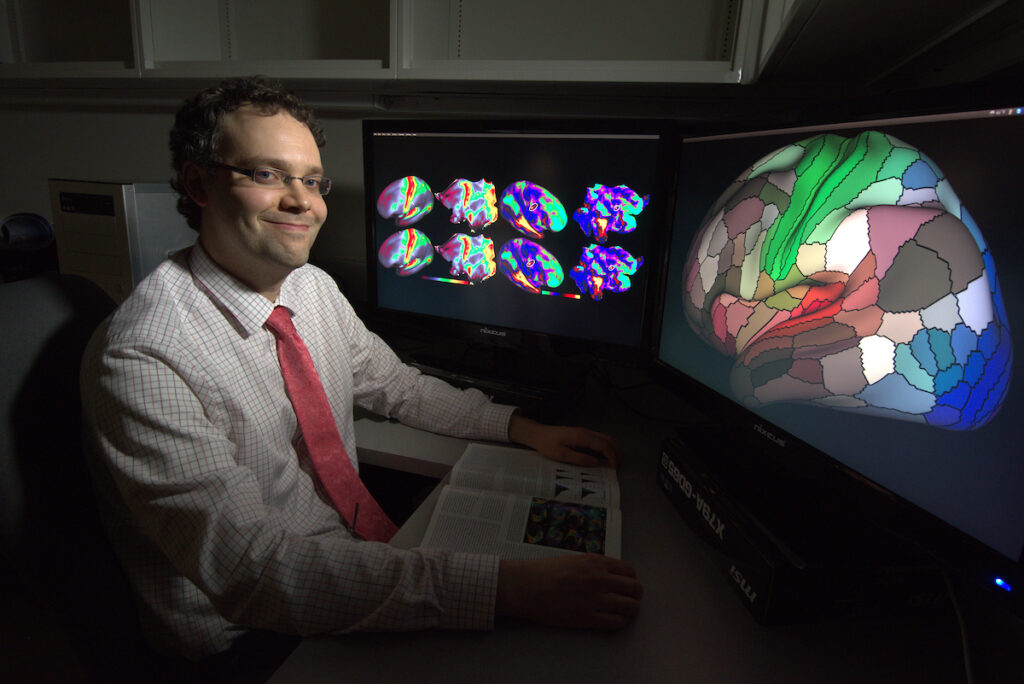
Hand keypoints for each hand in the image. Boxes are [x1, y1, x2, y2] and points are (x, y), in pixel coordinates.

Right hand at [496, 554, 642, 629]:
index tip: (628, 585)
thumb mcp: (574, 559)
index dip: (631, 580)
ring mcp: (594, 599)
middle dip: (635, 595)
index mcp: (596, 562)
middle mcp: (599, 579)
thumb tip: (611, 576)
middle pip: (634, 589)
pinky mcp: (587, 617)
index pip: (629, 571)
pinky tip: (614, 620)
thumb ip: (594, 567)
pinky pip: (615, 622)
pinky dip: (620, 622)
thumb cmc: (544, 573)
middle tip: (630, 599)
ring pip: (630, 607)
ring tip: (624, 611)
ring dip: (630, 610)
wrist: (525, 586)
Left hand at [508, 414, 619, 467]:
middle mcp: (585, 432)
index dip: (612, 456)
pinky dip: (604, 446)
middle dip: (615, 452)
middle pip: (607, 439)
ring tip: (612, 462)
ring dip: (611, 449)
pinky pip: (597, 439)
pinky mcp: (581, 434)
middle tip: (617, 465)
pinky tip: (603, 456)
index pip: (603, 445)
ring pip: (603, 438)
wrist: (537, 434)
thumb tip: (596, 463)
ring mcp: (583, 432)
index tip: (614, 467)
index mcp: (581, 437)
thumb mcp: (561, 455)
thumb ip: (579, 459)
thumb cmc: (547, 444)